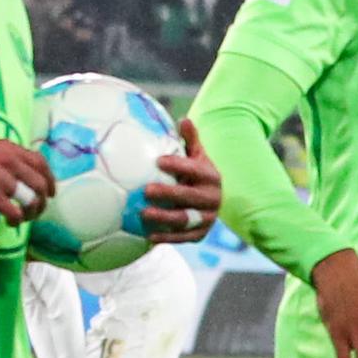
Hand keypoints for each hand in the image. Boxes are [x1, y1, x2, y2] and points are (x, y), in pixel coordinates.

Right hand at [0, 138, 54, 223]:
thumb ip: (6, 160)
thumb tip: (25, 175)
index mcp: (8, 148)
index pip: (40, 162)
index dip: (50, 178)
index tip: (51, 192)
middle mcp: (9, 160)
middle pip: (40, 183)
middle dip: (43, 200)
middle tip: (37, 211)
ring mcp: (2, 178)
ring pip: (32, 199)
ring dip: (32, 212)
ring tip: (24, 219)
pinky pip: (16, 213)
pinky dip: (17, 222)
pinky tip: (10, 224)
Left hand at [142, 123, 221, 242]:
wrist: (212, 200)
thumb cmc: (196, 173)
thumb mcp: (197, 156)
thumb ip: (191, 140)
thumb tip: (184, 120)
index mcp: (211, 176)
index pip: (195, 169)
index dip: (178, 165)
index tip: (158, 161)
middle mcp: (213, 198)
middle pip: (190, 197)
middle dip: (169, 194)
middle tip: (146, 190)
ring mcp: (208, 218)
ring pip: (186, 219)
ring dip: (165, 218)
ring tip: (144, 214)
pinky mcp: (201, 234)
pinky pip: (183, 238)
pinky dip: (167, 238)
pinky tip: (149, 236)